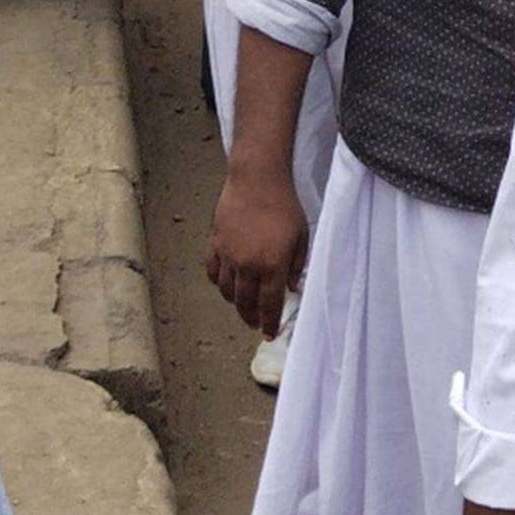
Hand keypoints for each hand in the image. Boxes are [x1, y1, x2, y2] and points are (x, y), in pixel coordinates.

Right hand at [202, 160, 307, 337]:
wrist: (257, 180)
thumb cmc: (285, 206)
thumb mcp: (302, 237)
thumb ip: (297, 266)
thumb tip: (292, 288)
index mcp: (272, 265)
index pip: (269, 304)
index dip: (269, 323)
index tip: (270, 334)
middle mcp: (247, 265)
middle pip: (245, 303)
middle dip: (251, 318)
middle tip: (256, 325)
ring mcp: (228, 255)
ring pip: (227, 291)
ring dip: (235, 303)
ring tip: (243, 306)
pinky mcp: (215, 244)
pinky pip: (212, 272)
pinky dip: (218, 283)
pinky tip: (226, 285)